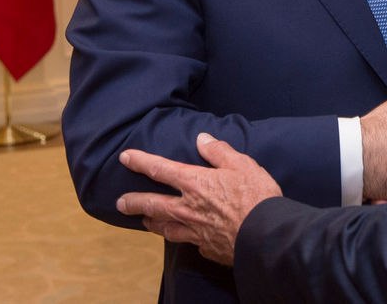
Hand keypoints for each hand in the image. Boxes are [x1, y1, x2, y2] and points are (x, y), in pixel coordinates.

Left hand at [117, 133, 279, 265]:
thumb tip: (202, 138)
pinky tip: (186, 239)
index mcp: (195, 183)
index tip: (125, 157)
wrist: (266, 236)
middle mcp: (188, 209)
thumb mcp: (242, 164)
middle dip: (133, 202)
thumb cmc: (257, 197)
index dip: (140, 161)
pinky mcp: (206, 248)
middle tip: (120, 203)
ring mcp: (195, 231)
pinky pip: (189, 243)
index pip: (160, 169)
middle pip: (152, 205)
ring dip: (152, 223)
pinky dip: (185, 239)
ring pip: (165, 228)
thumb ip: (219, 151)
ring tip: (145, 221)